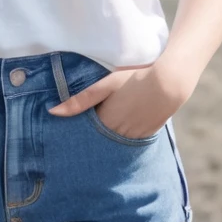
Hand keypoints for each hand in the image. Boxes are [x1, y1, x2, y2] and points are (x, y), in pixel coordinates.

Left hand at [47, 61, 192, 139]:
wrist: (169, 82)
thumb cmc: (134, 78)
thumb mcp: (105, 85)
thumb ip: (79, 100)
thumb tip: (52, 112)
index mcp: (105, 122)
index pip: (85, 134)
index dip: (77, 132)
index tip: (67, 134)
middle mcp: (118, 134)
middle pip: (99, 141)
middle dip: (91, 139)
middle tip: (81, 139)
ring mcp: (134, 137)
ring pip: (115, 142)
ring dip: (108, 139)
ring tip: (102, 132)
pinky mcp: (147, 135)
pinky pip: (130, 141)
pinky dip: (124, 137)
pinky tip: (121, 130)